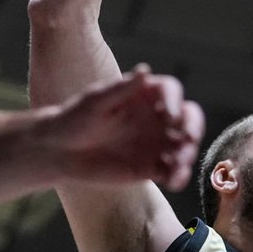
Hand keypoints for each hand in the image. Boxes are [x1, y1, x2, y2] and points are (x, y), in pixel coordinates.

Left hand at [54, 65, 204, 190]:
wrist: (59, 151)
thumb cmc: (74, 118)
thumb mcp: (95, 101)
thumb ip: (121, 89)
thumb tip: (144, 70)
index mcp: (145, 95)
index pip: (171, 91)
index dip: (175, 101)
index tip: (169, 116)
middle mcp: (157, 117)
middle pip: (188, 118)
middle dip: (193, 128)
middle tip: (187, 139)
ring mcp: (157, 143)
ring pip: (184, 146)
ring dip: (187, 154)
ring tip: (179, 163)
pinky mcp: (152, 167)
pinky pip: (172, 172)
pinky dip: (178, 176)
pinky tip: (173, 181)